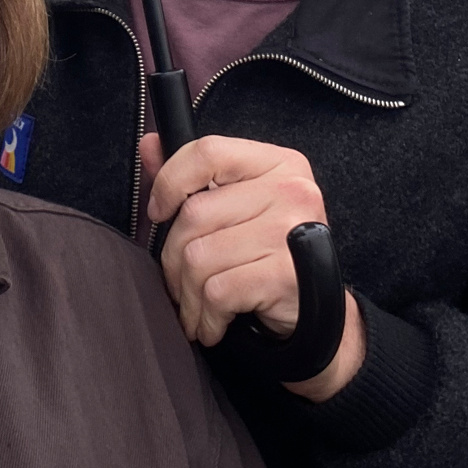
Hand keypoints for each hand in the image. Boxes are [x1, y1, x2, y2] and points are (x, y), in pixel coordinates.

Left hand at [143, 132, 365, 400]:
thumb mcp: (236, 204)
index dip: (170, 181)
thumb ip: (192, 174)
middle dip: (172, 255)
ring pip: (199, 257)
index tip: (158, 210)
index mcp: (278, 163)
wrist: (318, 315)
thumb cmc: (268, 252)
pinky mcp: (286, 276)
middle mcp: (291, 190)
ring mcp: (291, 232)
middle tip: (177, 278)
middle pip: (194, 213)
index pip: (208, 152)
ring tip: (194, 305)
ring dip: (186, 292)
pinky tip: (212, 323)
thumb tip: (150, 144)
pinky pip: (217, 291)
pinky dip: (205, 315)